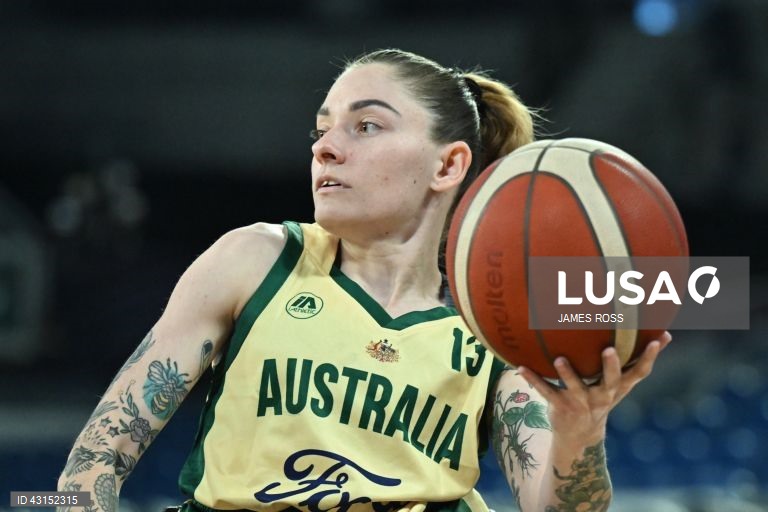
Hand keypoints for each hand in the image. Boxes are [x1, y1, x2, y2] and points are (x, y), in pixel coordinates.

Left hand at [515, 332, 671, 444]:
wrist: (579, 436)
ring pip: (575, 387)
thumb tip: (666, 334)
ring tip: (559, 359)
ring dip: (567, 373)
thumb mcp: (621, 383)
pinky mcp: (560, 407)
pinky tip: (519, 366)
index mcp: (618, 388)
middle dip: (611, 366)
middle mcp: (602, 395)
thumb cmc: (602, 397)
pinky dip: (533, 378)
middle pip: (610, 381)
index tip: (658, 339)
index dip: (649, 357)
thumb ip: (637, 360)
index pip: (639, 373)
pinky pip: (546, 391)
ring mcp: (581, 402)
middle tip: (610, 350)